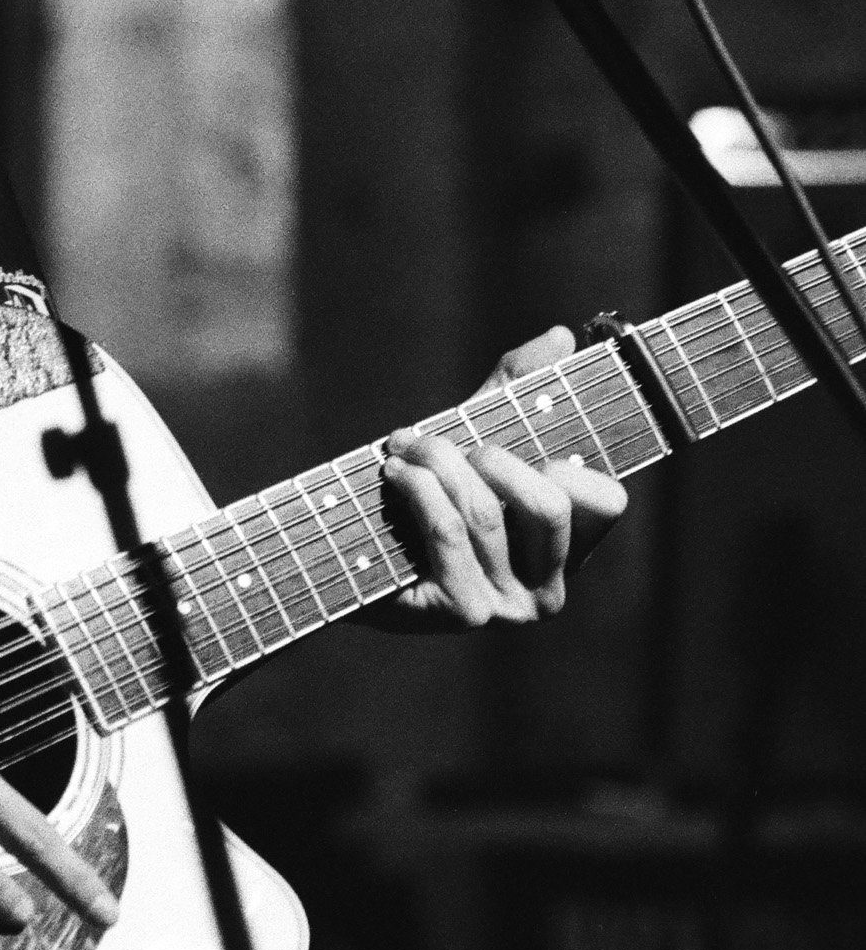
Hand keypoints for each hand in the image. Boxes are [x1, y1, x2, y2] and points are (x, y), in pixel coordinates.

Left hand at [379, 325, 625, 630]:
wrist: (341, 556)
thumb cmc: (420, 496)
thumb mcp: (473, 435)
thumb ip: (516, 388)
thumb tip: (562, 335)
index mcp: (566, 554)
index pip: (608, 502)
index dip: (566, 463)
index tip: (508, 446)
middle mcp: (547, 593)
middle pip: (548, 505)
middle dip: (488, 456)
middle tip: (438, 443)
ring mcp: (507, 611)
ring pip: (487, 512)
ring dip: (435, 461)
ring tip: (403, 448)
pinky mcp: (462, 614)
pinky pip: (447, 531)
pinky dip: (416, 488)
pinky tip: (392, 473)